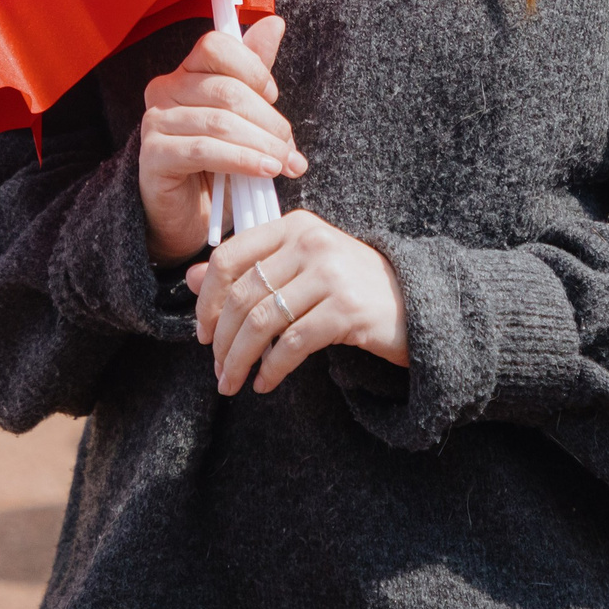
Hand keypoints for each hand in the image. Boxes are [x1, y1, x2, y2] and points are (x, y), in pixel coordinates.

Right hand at [137, 16, 302, 262]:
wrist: (190, 218)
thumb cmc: (218, 166)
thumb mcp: (244, 119)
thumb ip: (255, 74)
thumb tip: (274, 23)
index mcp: (186, 74)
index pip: (216, 46)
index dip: (252, 68)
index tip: (273, 96)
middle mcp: (164, 90)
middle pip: (225, 88)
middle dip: (268, 120)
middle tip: (290, 147)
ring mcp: (156, 123)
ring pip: (219, 121)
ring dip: (261, 144)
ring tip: (285, 164)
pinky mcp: (154, 156)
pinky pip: (204, 150)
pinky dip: (242, 161)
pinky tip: (264, 172)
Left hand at [185, 210, 409, 393]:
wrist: (418, 302)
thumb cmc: (351, 285)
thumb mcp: (299, 267)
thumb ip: (248, 268)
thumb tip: (190, 279)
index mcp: (294, 226)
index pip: (229, 256)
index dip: (206, 298)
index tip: (202, 331)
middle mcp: (311, 242)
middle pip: (242, 294)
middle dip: (221, 339)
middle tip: (217, 367)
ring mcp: (331, 274)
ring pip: (262, 322)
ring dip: (240, 359)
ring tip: (232, 382)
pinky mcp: (347, 309)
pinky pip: (292, 344)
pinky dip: (271, 369)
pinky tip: (264, 383)